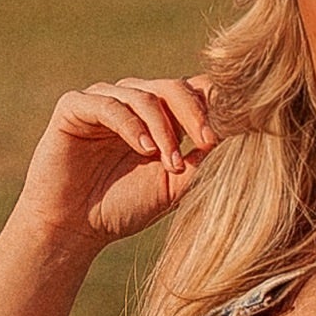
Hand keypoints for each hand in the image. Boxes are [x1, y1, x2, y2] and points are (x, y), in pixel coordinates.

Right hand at [23, 74, 217, 253]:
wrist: (73, 228)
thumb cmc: (124, 207)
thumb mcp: (175, 186)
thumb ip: (203, 162)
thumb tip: (242, 139)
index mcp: (160, 114)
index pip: (194, 91)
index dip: (215, 105)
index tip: (236, 131)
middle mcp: (133, 99)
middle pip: (174, 86)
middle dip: (195, 113)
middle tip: (209, 141)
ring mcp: (103, 99)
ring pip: (144, 95)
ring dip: (163, 127)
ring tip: (169, 162)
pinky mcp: (74, 106)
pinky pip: (108, 104)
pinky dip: (130, 124)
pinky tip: (144, 148)